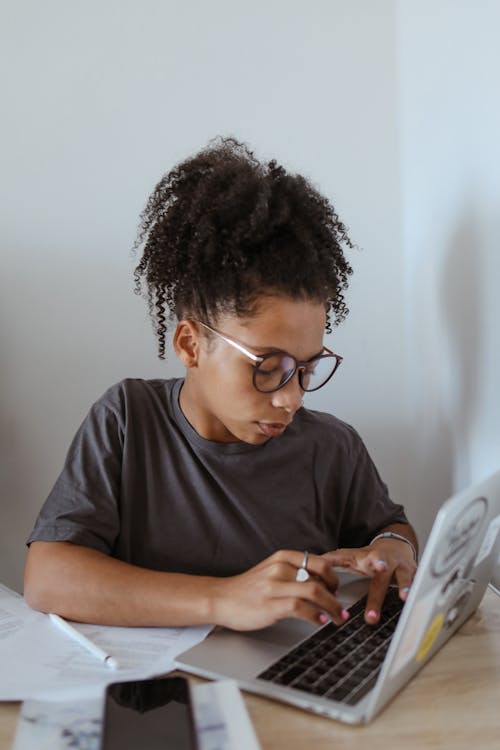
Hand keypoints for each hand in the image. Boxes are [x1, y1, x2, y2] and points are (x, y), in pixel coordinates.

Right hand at [210, 550, 346, 630]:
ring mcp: (275, 586)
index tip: (337, 588)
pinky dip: (314, 615)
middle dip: (336, 591)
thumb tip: (321, 583)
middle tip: (340, 604)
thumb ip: (293, 572)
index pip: (319, 560)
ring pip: (314, 591)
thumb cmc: (248, 589)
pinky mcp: (271, 604)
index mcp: (282, 557)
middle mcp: (280, 568)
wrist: (221, 598)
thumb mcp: (271, 571)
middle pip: (320, 575)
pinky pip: (300, 607)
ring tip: (337, 617)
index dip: (333, 575)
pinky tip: (319, 621)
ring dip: (331, 606)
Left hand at [323, 539, 416, 624]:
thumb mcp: (352, 555)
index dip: (373, 561)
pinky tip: (421, 602)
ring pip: (405, 578)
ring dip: (406, 587)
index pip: (370, 559)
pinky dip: (420, 593)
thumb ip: (333, 560)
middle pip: (384, 575)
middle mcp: (387, 562)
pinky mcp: (414, 575)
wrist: (396, 544)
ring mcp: (402, 568)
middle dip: (382, 590)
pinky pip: (419, 585)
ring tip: (406, 597)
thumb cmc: (370, 555)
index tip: (377, 565)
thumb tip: (311, 562)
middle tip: (377, 601)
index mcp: (370, 558)